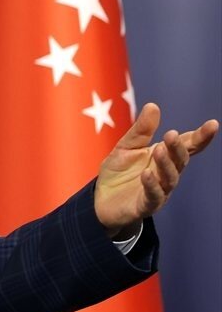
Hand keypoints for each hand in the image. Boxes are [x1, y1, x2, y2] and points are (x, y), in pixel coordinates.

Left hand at [94, 103, 217, 236]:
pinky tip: (147, 174)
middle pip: (179, 161)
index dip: (200, 137)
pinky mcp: (145, 205)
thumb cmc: (119, 173)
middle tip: (171, 135)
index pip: (186, 146)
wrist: (100, 201)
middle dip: (177, 148)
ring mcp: (159, 191)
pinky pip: (153, 196)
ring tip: (158, 150)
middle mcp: (167, 174)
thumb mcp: (126, 147)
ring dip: (165, 164)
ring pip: (169, 178)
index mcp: (165, 157)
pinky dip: (152, 185)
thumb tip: (153, 105)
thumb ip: (141, 130)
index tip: (213, 124)